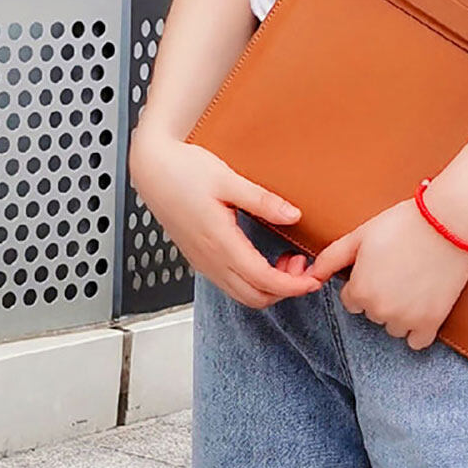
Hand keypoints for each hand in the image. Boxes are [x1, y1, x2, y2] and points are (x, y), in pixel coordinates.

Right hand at [129, 128, 320, 308]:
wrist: (152, 169)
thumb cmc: (184, 171)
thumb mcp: (228, 179)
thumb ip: (262, 201)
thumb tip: (294, 216)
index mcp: (219, 242)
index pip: (263, 280)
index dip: (293, 285)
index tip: (315, 278)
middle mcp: (210, 259)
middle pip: (255, 297)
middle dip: (286, 289)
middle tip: (305, 266)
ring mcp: (203, 262)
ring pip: (243, 294)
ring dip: (270, 287)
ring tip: (288, 259)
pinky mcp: (200, 259)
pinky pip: (231, 284)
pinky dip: (254, 282)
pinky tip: (265, 258)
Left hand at [303, 197, 467, 349]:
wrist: (446, 222)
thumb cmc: (401, 224)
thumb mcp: (359, 236)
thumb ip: (330, 258)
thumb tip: (310, 276)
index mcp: (360, 290)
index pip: (352, 300)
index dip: (364, 281)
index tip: (380, 265)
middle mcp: (380, 310)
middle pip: (373, 312)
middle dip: (382, 295)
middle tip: (399, 269)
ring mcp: (407, 318)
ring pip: (394, 326)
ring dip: (400, 312)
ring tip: (414, 282)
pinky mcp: (432, 321)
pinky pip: (417, 341)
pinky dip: (419, 329)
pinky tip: (423, 307)